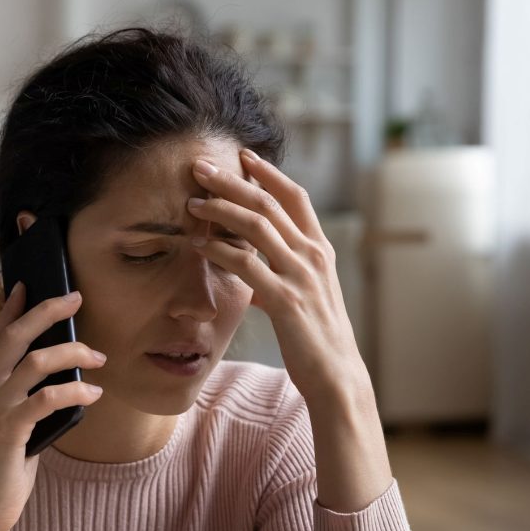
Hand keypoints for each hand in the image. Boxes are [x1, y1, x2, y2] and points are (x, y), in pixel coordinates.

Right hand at [0, 283, 106, 530]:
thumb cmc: (6, 464)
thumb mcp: (12, 421)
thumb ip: (25, 394)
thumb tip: (61, 370)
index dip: (10, 309)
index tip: (27, 285)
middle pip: (13, 337)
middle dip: (46, 312)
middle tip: (75, 298)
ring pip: (33, 363)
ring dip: (71, 353)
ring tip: (99, 357)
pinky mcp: (10, 432)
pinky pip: (45, 399)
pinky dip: (73, 391)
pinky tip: (93, 393)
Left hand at [187, 149, 367, 403]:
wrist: (337, 374)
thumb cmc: (317, 340)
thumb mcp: (305, 299)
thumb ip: (280, 281)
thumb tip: (254, 279)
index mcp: (321, 250)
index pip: (295, 197)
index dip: (268, 173)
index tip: (243, 156)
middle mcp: (313, 255)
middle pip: (269, 202)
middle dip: (232, 181)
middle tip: (201, 167)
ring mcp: (301, 275)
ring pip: (257, 225)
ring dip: (220, 209)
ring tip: (192, 203)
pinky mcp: (286, 299)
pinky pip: (247, 265)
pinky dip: (219, 251)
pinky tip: (198, 246)